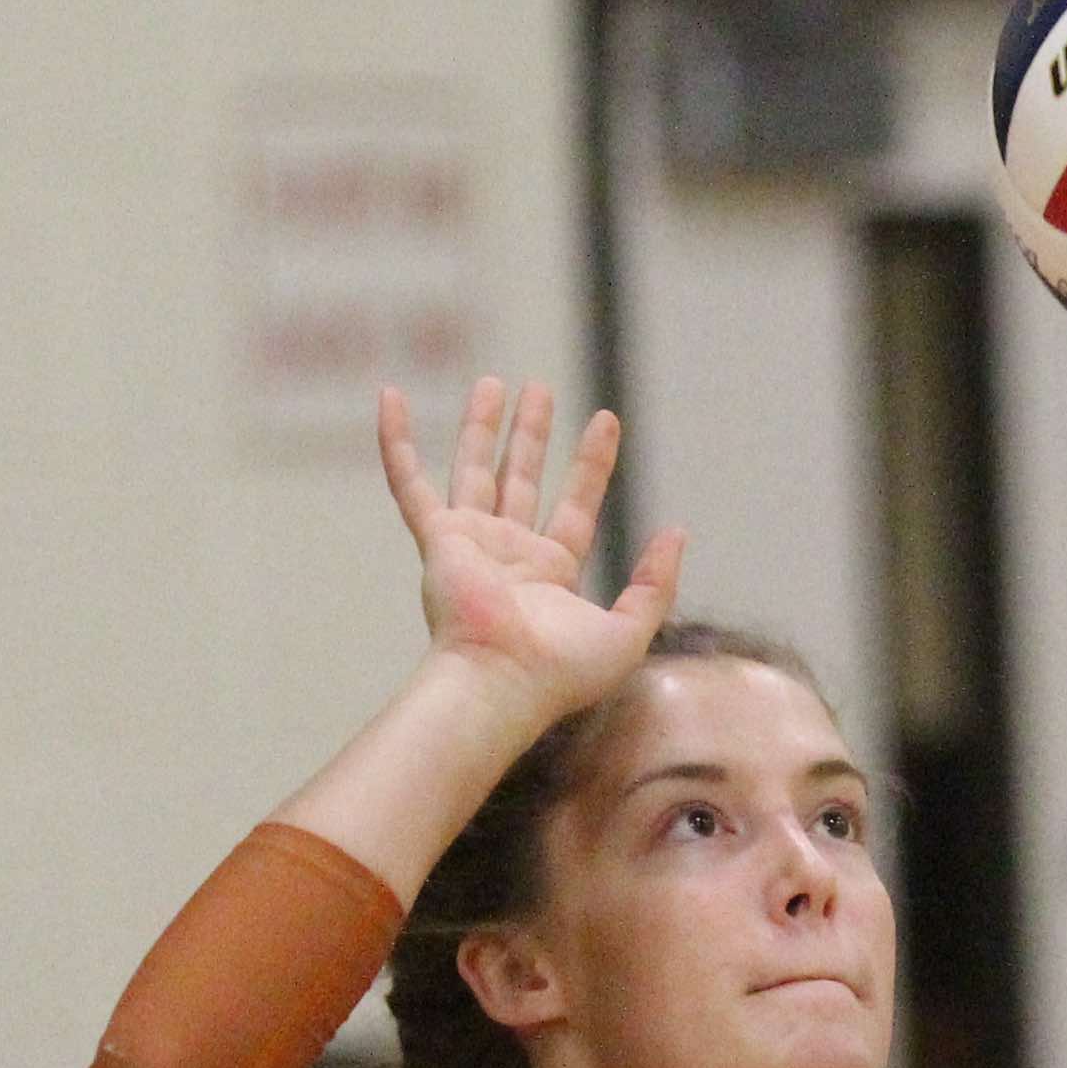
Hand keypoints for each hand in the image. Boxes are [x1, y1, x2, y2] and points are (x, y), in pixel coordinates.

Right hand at [378, 379, 686, 739]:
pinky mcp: (438, 542)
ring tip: (493, 382)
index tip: (605, 419)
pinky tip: (391, 399)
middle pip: (521, 480)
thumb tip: (675, 531)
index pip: (575, 505)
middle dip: (532, 435)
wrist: (503, 685)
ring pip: (474, 471)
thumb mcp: (630, 630)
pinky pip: (410, 484)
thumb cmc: (562, 672)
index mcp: (550, 574)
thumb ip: (655, 582)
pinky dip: (395, 442)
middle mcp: (507, 555)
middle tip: (538, 388)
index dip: (590, 463)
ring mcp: (469, 545)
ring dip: (483, 427)